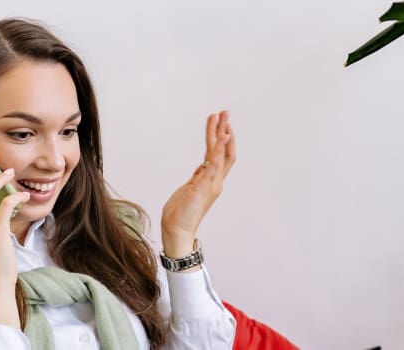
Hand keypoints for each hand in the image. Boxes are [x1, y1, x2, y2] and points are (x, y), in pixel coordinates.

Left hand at [161, 110, 234, 258]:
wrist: (177, 230)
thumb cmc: (180, 213)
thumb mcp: (189, 190)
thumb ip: (198, 178)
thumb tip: (201, 168)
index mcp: (211, 182)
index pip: (222, 157)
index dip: (223, 140)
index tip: (221, 124)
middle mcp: (215, 181)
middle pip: (226, 151)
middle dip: (226, 131)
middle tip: (225, 112)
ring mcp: (212, 183)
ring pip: (221, 153)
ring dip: (221, 133)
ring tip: (221, 116)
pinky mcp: (205, 185)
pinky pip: (215, 161)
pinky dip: (219, 147)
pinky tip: (221, 134)